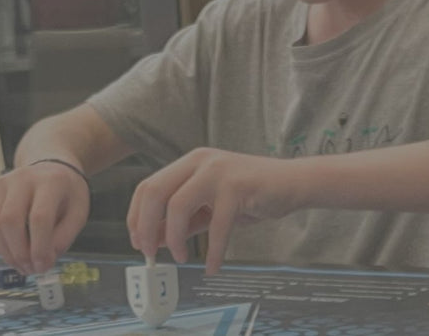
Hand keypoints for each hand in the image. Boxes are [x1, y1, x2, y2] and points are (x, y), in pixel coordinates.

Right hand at [0, 161, 89, 274]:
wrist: (51, 168)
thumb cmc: (67, 193)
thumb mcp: (78, 212)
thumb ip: (64, 237)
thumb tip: (44, 260)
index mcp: (50, 181)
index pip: (39, 217)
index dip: (40, 247)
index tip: (44, 266)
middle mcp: (22, 178)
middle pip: (10, 220)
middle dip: (19, 252)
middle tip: (31, 269)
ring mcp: (1, 185)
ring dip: (6, 253)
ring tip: (23, 265)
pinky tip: (12, 252)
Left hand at [126, 147, 302, 273]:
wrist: (291, 184)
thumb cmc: (250, 194)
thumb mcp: (209, 207)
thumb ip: (183, 220)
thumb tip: (154, 240)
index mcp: (189, 162)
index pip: (148, 186)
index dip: (137, 216)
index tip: (139, 242)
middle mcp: (200, 161)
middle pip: (154, 192)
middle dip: (146, 227)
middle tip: (150, 254)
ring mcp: (218, 171)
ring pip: (178, 206)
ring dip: (174, 238)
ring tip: (181, 258)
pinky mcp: (238, 186)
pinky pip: (217, 226)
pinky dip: (213, 252)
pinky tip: (212, 268)